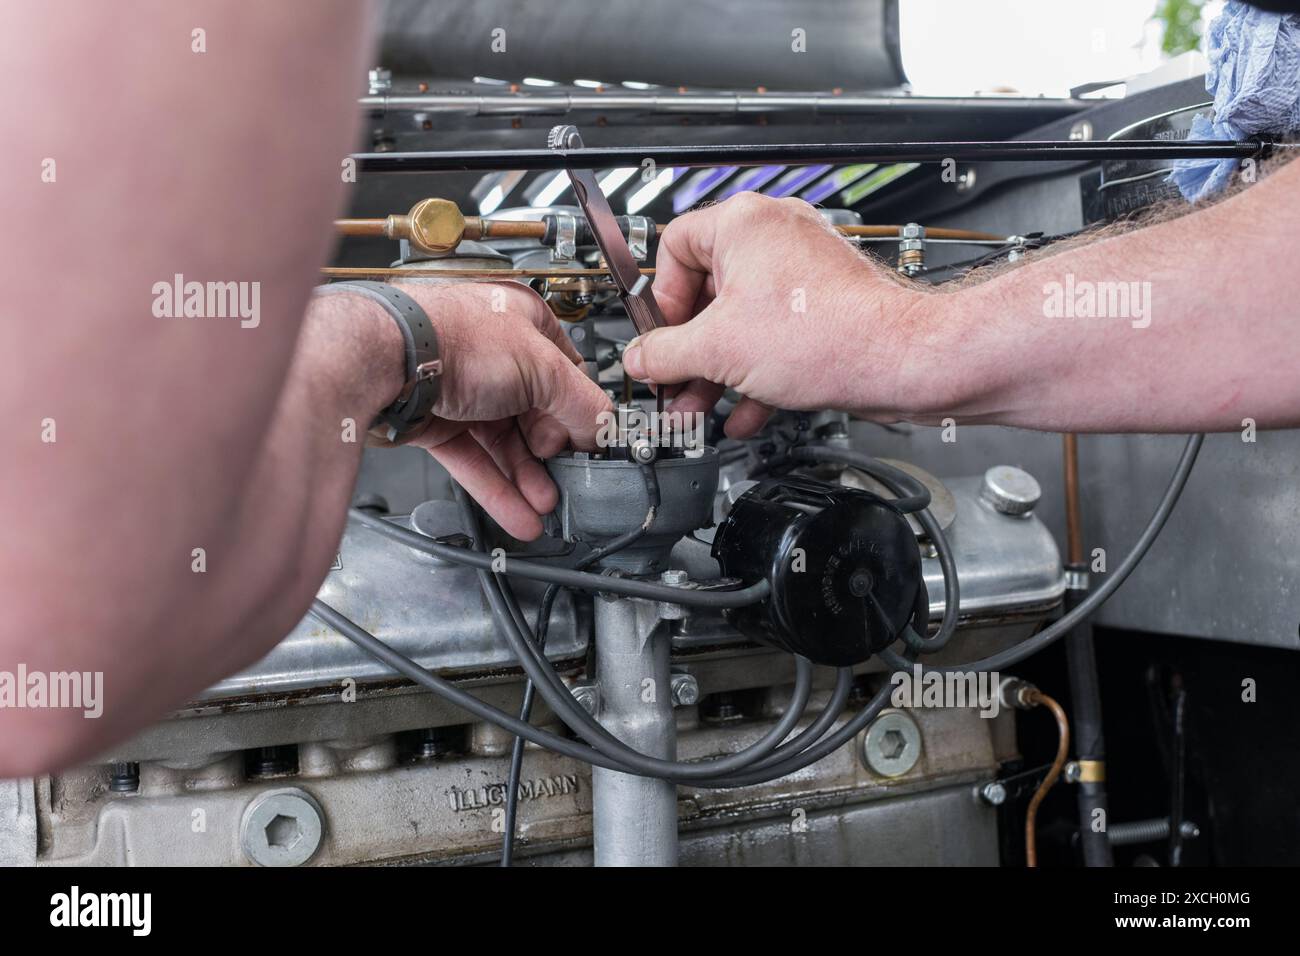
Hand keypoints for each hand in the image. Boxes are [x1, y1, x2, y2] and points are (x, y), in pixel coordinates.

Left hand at [372, 281, 611, 539]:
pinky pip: (475, 461)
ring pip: (505, 443)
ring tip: (547, 507)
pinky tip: (518, 513)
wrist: (379, 360)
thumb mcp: (542, 368)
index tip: (591, 445)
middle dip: (552, 454)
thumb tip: (601, 432)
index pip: (568, 374)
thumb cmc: (448, 338)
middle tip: (567, 480)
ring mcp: (463, 389)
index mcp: (524, 323)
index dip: (580, 411)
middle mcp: (493, 354)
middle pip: (537, 414)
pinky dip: (497, 489)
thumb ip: (582, 403)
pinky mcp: (436, 422)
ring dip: (527, 479)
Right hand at [620, 193, 930, 436]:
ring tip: (700, 406)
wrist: (898, 359)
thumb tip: (641, 358)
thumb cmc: (826, 333)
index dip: (660, 299)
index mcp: (743, 224)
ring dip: (716, 369)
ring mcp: (801, 271)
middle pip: (706, 291)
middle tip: (673, 380)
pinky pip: (772, 336)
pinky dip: (754, 371)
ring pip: (740, 320)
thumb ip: (664, 353)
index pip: (674, 246)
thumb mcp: (717, 350)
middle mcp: (774, 237)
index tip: (659, 337)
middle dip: (687, 349)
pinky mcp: (822, 305)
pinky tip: (743, 411)